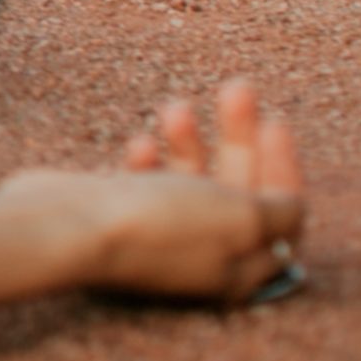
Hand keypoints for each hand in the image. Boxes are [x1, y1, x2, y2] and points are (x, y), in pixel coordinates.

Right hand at [0, 80, 306, 306]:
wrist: (70, 229)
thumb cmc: (162, 226)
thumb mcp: (244, 217)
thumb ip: (281, 211)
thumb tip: (290, 207)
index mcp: (242, 270)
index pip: (281, 218)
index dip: (282, 168)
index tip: (274, 122)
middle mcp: (203, 258)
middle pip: (237, 192)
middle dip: (238, 139)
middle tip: (238, 89)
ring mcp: (160, 238)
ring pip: (190, 181)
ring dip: (190, 140)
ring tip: (177, 108)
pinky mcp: (119, 219)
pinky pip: (146, 183)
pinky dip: (150, 159)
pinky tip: (140, 143)